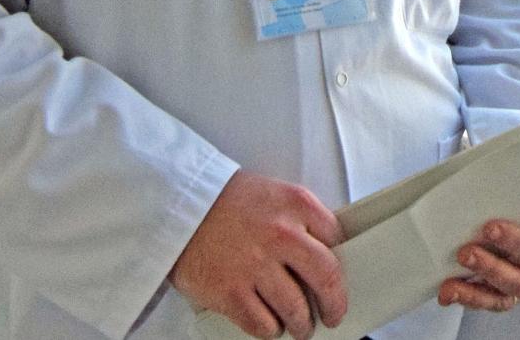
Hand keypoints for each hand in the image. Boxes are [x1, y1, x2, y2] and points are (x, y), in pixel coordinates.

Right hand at [169, 170, 346, 339]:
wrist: (180, 206)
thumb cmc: (226, 200)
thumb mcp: (272, 193)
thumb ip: (299, 218)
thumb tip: (323, 251)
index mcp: (296, 203)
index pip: (336, 239)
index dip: (339, 261)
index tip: (336, 275)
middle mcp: (281, 233)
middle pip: (327, 278)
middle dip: (334, 304)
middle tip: (333, 313)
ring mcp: (257, 264)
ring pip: (297, 310)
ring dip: (302, 325)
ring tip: (300, 325)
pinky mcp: (232, 293)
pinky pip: (264, 326)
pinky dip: (271, 330)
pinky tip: (270, 323)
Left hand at [438, 219, 519, 313]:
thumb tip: (498, 178)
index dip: (518, 242)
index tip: (491, 228)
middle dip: (491, 268)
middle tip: (466, 253)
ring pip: (501, 298)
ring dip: (473, 292)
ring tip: (450, 286)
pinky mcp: (504, 294)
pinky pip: (486, 300)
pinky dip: (466, 297)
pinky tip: (448, 293)